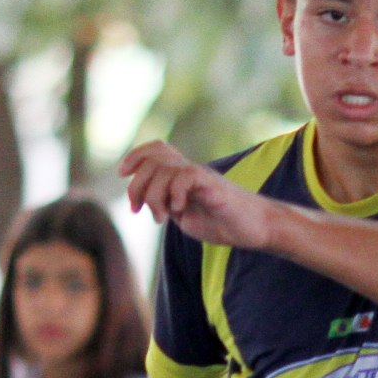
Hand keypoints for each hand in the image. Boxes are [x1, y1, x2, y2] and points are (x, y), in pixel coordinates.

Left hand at [119, 142, 277, 248]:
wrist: (256, 229)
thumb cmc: (225, 224)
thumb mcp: (186, 217)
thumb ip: (166, 206)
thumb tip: (145, 202)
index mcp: (183, 176)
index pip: (156, 149)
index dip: (135, 155)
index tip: (122, 174)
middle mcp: (191, 170)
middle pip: (152, 160)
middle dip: (136, 186)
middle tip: (137, 211)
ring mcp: (202, 176)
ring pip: (164, 170)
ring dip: (153, 196)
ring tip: (162, 218)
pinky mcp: (212, 184)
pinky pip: (184, 176)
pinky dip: (174, 194)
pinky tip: (179, 210)